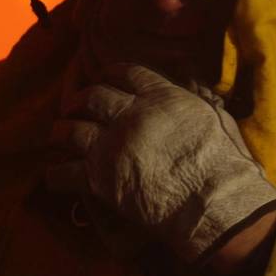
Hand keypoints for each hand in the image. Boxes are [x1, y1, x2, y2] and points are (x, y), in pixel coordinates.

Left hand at [46, 63, 275, 261]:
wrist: (212, 202)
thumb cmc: (224, 163)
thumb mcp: (217, 117)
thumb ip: (198, 99)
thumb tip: (193, 86)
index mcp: (160, 97)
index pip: (126, 73)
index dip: (109, 74)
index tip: (102, 78)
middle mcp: (130, 115)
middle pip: (93, 97)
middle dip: (79, 99)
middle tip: (73, 106)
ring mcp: (111, 146)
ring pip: (72, 130)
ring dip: (60, 131)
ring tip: (56, 135)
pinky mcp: (99, 179)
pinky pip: (65, 173)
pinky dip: (55, 174)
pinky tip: (51, 175)